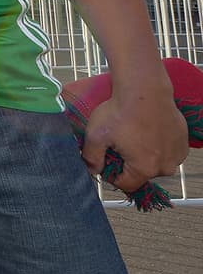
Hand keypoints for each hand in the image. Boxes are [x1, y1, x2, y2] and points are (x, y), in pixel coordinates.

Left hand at [81, 78, 187, 192]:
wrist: (144, 89)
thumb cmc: (121, 111)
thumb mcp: (96, 135)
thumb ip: (91, 157)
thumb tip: (92, 170)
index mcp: (145, 168)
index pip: (125, 184)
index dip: (111, 173)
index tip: (106, 159)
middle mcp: (166, 166)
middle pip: (141, 174)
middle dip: (128, 162)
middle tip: (118, 141)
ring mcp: (177, 154)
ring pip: (155, 162)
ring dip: (144, 154)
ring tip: (132, 133)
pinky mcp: (183, 142)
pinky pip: (167, 151)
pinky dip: (157, 145)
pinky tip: (146, 130)